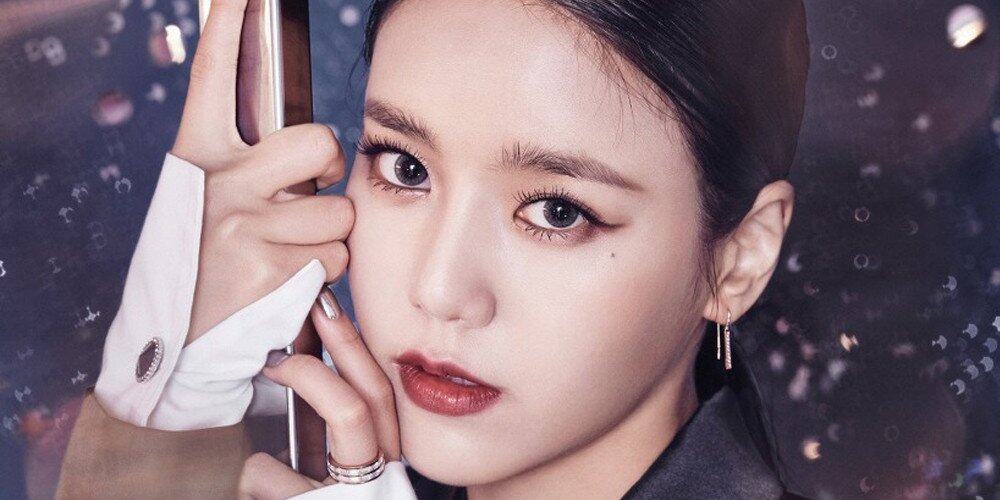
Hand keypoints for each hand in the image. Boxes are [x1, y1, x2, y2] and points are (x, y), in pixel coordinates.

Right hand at [171, 0, 352, 345]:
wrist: (177, 343)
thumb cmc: (202, 264)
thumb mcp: (206, 203)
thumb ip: (249, 168)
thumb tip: (313, 148)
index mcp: (198, 159)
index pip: (214, 78)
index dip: (229, 28)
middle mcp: (221, 184)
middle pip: (321, 144)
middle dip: (329, 169)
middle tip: (307, 188)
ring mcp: (247, 227)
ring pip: (339, 213)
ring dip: (327, 236)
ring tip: (288, 250)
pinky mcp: (272, 271)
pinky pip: (336, 259)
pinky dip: (324, 272)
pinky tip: (288, 279)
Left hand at [237, 292, 402, 498]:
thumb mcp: (325, 463)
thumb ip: (323, 420)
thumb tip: (301, 353)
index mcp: (382, 458)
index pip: (381, 391)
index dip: (354, 345)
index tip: (325, 306)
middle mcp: (380, 475)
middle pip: (372, 394)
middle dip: (341, 344)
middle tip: (306, 310)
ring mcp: (356, 494)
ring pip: (350, 418)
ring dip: (310, 385)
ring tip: (273, 371)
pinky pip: (281, 475)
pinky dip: (260, 474)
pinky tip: (253, 480)